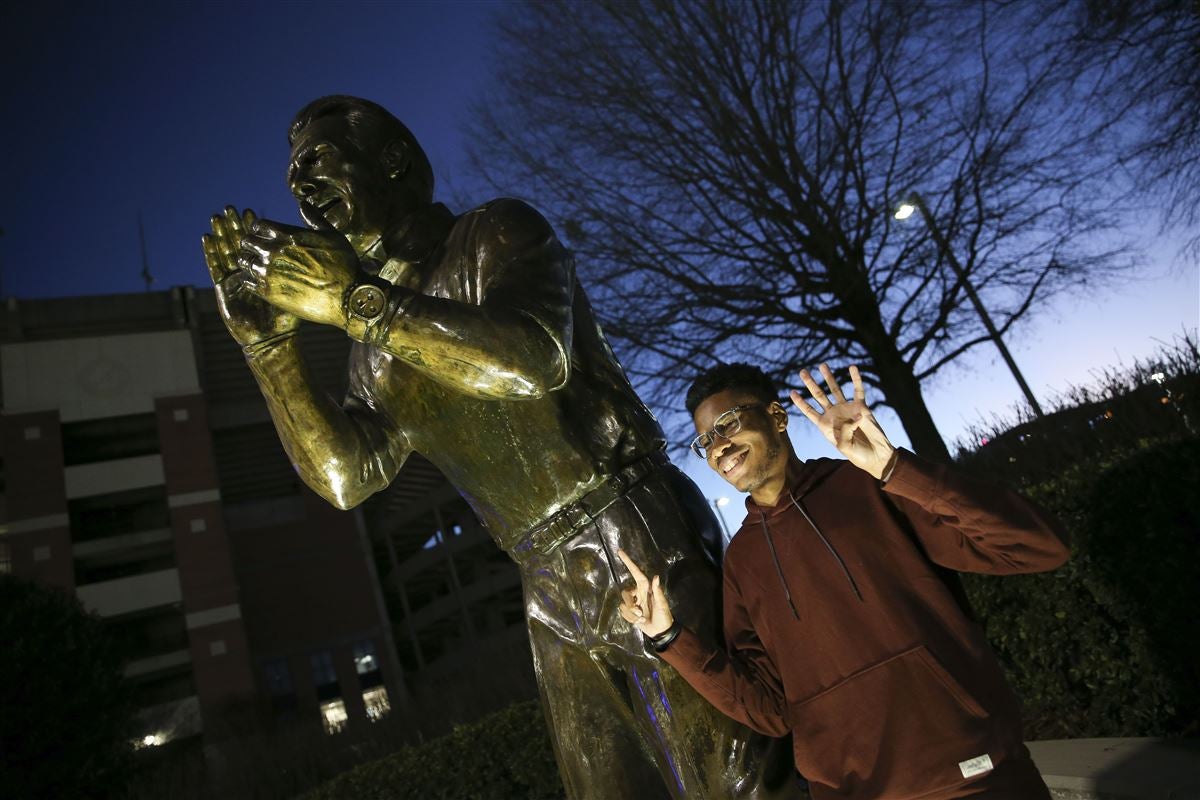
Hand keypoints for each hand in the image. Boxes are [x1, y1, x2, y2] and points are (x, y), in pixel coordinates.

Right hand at [203, 206, 299, 348]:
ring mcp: (234, 280)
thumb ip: (300, 265)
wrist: (275, 338)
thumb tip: (311, 245)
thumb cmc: (289, 314)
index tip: (251, 212)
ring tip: (217, 217)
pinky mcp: (224, 290)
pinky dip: (210, 253)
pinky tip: (207, 238)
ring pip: (225, 252)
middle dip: (234, 226)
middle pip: (239, 244)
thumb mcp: (298, 284)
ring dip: (220, 234)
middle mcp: (248, 273)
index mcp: (265, 270)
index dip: (253, 228)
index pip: (257, 243)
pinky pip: (216, 268)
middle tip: (230, 208)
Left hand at [236, 205, 360, 328]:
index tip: (265, 236)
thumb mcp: (333, 235)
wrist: (347, 298)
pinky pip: (247, 282)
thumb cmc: (344, 265)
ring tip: (259, 266)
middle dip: (251, 244)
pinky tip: (260, 281)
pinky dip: (250, 280)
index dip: (260, 229)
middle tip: (258, 250)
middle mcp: (274, 252)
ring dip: (249, 262)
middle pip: (246, 242)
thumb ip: (314, 219)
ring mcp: (269, 273)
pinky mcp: (268, 293)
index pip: (258, 225)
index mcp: (287, 235)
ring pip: (244, 262)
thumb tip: (303, 204)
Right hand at [616, 549, 673, 637]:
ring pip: (623, 604)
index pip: (635, 572)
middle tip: (640, 614)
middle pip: (625, 593)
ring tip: (642, 619)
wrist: (660, 631)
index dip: (628, 562)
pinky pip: (623, 612)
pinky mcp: (630, 612)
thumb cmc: (664, 616)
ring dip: (632, 614)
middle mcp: (638, 593)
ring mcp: (633, 603)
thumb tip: (656, 576)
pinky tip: (639, 621)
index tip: (620, 552)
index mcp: (646, 588)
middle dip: (630, 605)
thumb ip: (658, 591)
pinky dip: (630, 618)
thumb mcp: (662, 604)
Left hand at [791, 363, 895, 479]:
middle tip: (802, 371)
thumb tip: (854, 416)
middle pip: (819, 395)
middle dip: (810, 383)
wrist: (875, 455)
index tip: (792, 392)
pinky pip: (858, 390)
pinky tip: (852, 368)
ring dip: (828, 377)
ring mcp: (847, 409)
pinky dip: (856, 379)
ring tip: (822, 365)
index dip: (801, 402)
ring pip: (835, 389)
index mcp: (825, 425)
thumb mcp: (846, 447)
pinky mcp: (861, 406)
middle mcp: (834, 414)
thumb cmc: (858, 455)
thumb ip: (845, 432)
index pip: (809, 411)